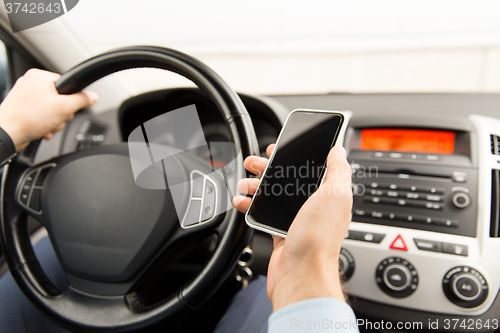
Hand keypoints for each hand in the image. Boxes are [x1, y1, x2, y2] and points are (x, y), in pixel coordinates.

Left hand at [0, 69, 97, 151]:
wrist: (7, 134)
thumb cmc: (27, 119)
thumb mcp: (63, 108)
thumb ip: (81, 100)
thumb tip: (92, 96)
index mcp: (39, 77)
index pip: (66, 85)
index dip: (71, 100)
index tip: (66, 108)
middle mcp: (30, 84)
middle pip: (60, 99)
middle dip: (61, 114)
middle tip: (55, 118)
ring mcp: (25, 96)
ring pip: (52, 109)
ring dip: (54, 121)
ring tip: (46, 125)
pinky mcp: (22, 108)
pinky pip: (42, 115)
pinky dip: (45, 124)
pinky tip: (41, 129)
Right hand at [233, 144, 352, 311]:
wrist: (300, 275)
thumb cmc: (319, 240)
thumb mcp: (335, 196)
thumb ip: (338, 170)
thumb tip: (339, 150)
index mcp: (329, 196)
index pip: (313, 167)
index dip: (296, 155)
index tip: (280, 148)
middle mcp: (314, 207)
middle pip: (289, 179)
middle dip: (269, 168)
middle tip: (254, 162)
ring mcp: (296, 220)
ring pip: (274, 195)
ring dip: (257, 185)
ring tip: (245, 181)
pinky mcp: (280, 233)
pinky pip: (264, 214)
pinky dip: (251, 206)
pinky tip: (242, 201)